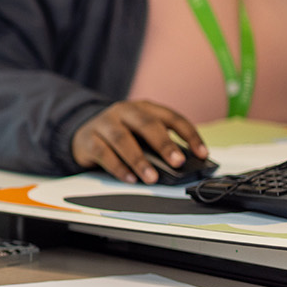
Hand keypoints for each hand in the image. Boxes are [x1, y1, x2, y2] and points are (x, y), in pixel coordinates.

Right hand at [71, 100, 207, 183]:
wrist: (84, 133)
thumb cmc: (120, 134)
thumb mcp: (141, 134)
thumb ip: (158, 146)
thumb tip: (179, 166)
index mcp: (144, 108)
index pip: (172, 117)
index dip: (189, 135)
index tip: (202, 154)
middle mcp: (124, 111)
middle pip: (146, 124)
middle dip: (164, 144)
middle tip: (178, 162)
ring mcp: (104, 123)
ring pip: (122, 139)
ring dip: (139, 160)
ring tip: (152, 177)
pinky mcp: (88, 139)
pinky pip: (103, 153)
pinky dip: (118, 168)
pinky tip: (129, 178)